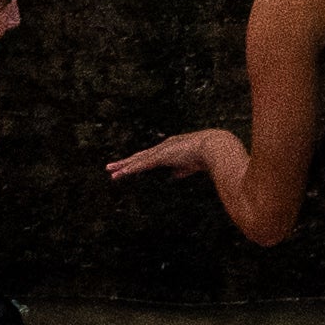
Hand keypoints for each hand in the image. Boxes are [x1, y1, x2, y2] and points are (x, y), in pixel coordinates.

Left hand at [108, 128, 244, 188]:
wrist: (214, 148)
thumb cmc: (206, 156)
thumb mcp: (190, 165)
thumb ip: (181, 170)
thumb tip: (174, 176)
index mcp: (169, 150)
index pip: (149, 157)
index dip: (137, 163)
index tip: (127, 167)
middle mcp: (163, 148)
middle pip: (139, 157)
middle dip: (125, 163)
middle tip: (110, 167)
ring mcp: (161, 151)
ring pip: (137, 160)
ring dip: (124, 166)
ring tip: (110, 171)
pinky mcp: (162, 155)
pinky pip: (143, 164)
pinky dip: (132, 168)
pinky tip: (122, 173)